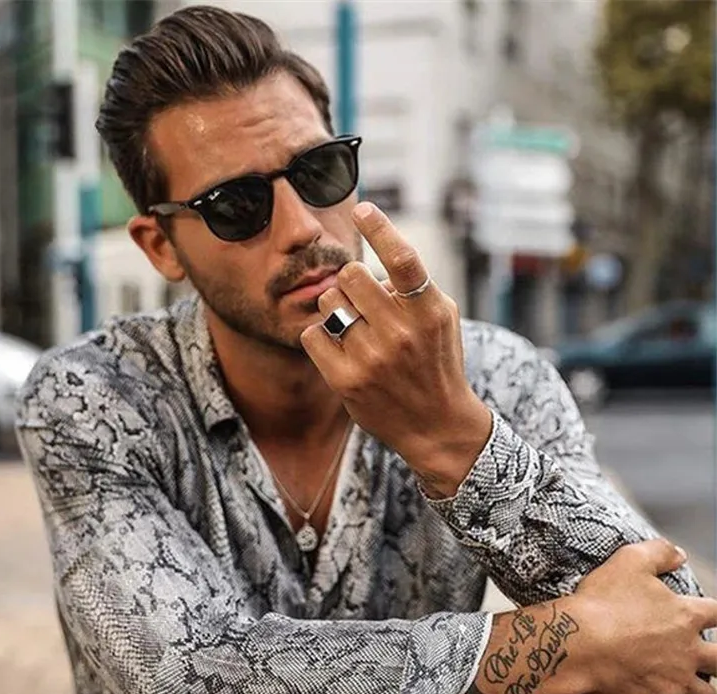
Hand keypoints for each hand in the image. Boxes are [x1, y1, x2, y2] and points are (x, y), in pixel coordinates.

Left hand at [301, 202, 491, 494]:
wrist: (437, 425)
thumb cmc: (436, 363)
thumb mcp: (440, 319)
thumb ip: (411, 288)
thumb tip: (371, 265)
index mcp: (429, 312)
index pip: (404, 259)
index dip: (381, 228)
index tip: (362, 208)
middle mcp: (402, 333)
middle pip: (351, 275)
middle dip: (349, 278)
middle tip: (357, 294)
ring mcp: (373, 359)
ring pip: (328, 303)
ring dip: (333, 306)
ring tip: (350, 323)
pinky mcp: (346, 381)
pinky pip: (312, 334)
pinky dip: (320, 334)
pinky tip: (337, 345)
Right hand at [547, 540, 716, 693]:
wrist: (578, 645)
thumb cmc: (600, 602)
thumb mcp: (628, 562)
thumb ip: (658, 552)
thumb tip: (680, 554)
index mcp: (684, 616)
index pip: (716, 614)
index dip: (714, 614)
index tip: (707, 617)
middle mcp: (689, 652)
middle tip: (708, 662)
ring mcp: (677, 683)